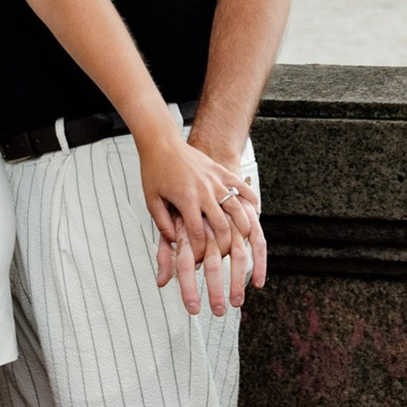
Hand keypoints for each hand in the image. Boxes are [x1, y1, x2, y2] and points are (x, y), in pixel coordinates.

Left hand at [139, 128, 264, 317]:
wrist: (161, 142)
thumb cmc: (154, 172)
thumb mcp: (152, 201)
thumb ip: (164, 225)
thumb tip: (176, 244)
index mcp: (185, 199)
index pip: (199, 234)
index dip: (201, 253)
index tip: (200, 264)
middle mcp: (203, 190)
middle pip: (222, 225)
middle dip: (226, 247)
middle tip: (227, 260)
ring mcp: (215, 179)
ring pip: (237, 208)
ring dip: (243, 227)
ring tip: (246, 242)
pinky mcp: (220, 171)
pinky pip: (240, 186)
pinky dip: (250, 199)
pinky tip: (254, 212)